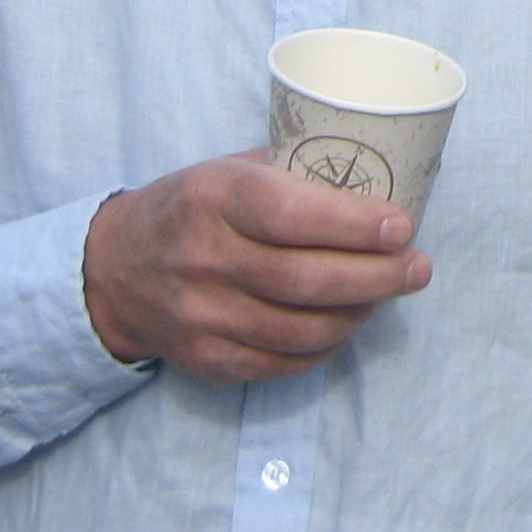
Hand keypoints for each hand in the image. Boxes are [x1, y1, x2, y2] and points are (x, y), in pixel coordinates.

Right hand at [82, 151, 430, 382]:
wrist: (113, 268)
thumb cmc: (192, 206)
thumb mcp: (229, 169)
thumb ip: (293, 173)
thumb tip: (379, 177)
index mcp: (213, 197)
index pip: (292, 214)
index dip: (354, 224)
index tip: (402, 226)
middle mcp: (203, 258)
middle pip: (307, 280)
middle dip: (378, 276)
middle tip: (417, 268)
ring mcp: (202, 316)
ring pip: (302, 330)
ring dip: (359, 314)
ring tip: (385, 294)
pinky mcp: (206, 360)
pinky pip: (283, 363)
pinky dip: (326, 347)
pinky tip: (345, 324)